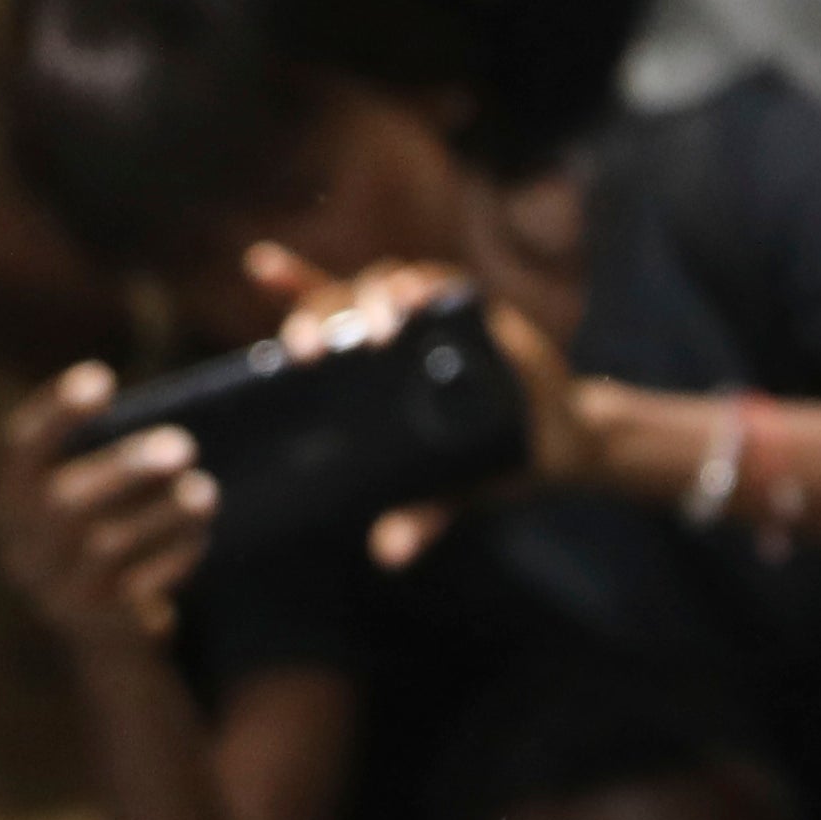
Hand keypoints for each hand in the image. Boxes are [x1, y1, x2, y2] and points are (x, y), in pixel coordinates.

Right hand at [0, 362, 214, 646]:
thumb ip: (112, 452)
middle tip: (183, 445)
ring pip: (104, 546)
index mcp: (12, 500)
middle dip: (125, 468)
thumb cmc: (108, 534)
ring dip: (161, 514)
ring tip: (204, 491)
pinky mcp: (97, 623)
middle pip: (63, 502)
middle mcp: (22, 546)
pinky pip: (137, 586)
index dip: (55, 412)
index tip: (101, 378)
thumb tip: (176, 410)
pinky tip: (200, 535)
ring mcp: (55, 590)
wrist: (108, 634)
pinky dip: (173, 556)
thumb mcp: (93, 495)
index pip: (20, 447)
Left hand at [239, 237, 580, 567]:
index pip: (321, 316)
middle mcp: (394, 330)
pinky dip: (426, 286)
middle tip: (308, 353)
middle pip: (341, 301)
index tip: (260, 265)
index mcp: (370, 365)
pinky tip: (419, 299)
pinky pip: (442, 282)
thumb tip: (389, 554)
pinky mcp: (474, 309)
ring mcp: (432, 315)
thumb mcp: (449, 492)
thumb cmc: (490, 461)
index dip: (291, 284)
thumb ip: (419, 514)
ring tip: (376, 332)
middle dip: (317, 317)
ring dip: (374, 301)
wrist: (560, 444)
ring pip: (385, 284)